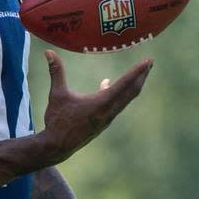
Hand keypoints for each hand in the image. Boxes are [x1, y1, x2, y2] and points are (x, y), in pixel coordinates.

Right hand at [40, 50, 151, 164]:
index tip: (148, 61)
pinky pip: (117, 104)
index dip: (137, 71)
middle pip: (132, 91)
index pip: (124, 83)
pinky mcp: (103, 121)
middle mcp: (109, 111)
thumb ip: (56, 72)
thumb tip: (48, 52)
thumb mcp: (56, 94)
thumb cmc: (57, 120)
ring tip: (139, 72)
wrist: (57, 146)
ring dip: (133, 84)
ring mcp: (108, 117)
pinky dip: (120, 92)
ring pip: (126, 98)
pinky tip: (106, 84)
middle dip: (142, 75)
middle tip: (150, 62)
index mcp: (101, 103)